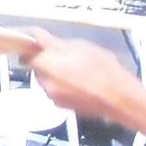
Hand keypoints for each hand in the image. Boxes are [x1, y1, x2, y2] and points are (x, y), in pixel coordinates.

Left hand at [22, 32, 140, 122]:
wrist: (117, 98)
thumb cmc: (101, 67)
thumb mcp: (80, 45)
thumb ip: (55, 43)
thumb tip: (40, 39)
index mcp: (44, 63)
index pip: (27, 50)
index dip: (33, 44)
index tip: (39, 42)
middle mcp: (43, 80)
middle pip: (36, 66)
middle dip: (46, 59)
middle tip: (64, 54)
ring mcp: (51, 95)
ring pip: (46, 79)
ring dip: (55, 73)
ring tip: (76, 70)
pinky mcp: (61, 106)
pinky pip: (56, 90)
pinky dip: (63, 85)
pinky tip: (80, 83)